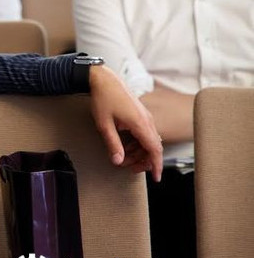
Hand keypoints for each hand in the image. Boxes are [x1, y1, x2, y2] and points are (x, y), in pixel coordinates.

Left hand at [87, 65, 162, 181]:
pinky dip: (137, 143)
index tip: (156, 178)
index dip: (156, 165)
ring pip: (148, 141)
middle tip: (128, 168)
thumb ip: (113, 144)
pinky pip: (144, 133)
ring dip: (138, 152)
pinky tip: (125, 146)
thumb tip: (118, 161)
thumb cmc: (103, 99)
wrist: (103, 79)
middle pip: (153, 147)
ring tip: (123, 158)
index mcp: (141, 123)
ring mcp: (145, 116)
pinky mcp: (140, 114)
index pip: (154, 150)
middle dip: (143, 161)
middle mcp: (147, 120)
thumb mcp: (104, 124)